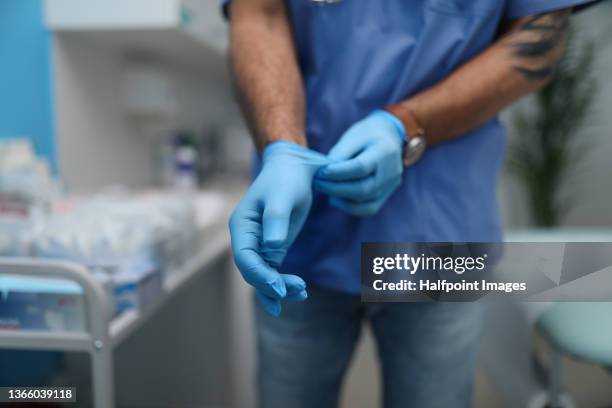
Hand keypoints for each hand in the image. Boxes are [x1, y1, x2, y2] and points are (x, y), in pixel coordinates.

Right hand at [229, 141, 328, 315]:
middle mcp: (246, 237)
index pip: (245, 258)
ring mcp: (258, 244)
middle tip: (299, 290)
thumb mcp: (283, 197)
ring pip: (263, 274)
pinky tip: (297, 292)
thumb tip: (271, 248)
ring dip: (279, 288)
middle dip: (272, 285)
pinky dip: (282, 283)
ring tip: (302, 293)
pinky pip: (272, 270)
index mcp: (242, 225)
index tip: (279, 287)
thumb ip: (275, 221)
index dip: (260, 276)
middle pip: (253, 271)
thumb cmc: (286, 179)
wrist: (295, 167)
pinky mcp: (272, 246)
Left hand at [314, 110, 404, 215]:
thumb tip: (325, 171)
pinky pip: (368, 208)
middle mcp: (392, 172)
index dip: (339, 172)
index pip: (361, 167)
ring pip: (365, 202)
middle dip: (335, 188)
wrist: (389, 138)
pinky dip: (350, 207)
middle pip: (363, 188)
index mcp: (385, 151)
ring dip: (340, 197)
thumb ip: (340, 153)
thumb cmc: (367, 134)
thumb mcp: (353, 136)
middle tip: (317, 183)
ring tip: (323, 188)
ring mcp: (391, 186)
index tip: (321, 172)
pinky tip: (335, 198)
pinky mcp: (386, 195)